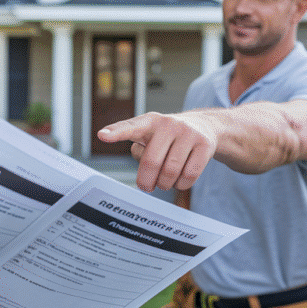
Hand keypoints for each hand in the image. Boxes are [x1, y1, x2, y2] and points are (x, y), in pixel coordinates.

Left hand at [97, 111, 216, 191]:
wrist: (205, 126)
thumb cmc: (168, 136)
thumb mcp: (151, 137)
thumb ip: (140, 151)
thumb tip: (144, 174)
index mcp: (149, 121)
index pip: (130, 127)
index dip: (115, 132)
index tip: (101, 136)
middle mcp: (168, 124)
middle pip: (151, 162)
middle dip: (146, 181)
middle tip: (146, 186)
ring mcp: (188, 133)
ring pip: (171, 172)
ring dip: (165, 184)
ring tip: (164, 182)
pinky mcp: (205, 145)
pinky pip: (189, 176)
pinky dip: (181, 184)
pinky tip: (179, 179)